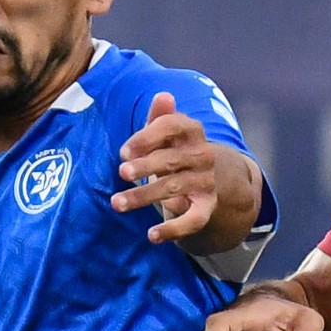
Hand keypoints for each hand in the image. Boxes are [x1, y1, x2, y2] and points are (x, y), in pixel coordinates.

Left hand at [114, 91, 221, 241]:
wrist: (214, 178)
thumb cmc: (178, 151)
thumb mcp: (170, 133)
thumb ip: (160, 117)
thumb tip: (163, 95)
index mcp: (192, 131)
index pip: (173, 126)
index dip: (148, 136)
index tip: (124, 151)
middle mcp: (203, 156)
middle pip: (171, 160)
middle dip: (145, 167)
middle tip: (122, 173)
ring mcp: (206, 183)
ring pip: (174, 189)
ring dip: (144, 196)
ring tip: (117, 203)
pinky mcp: (207, 208)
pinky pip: (193, 220)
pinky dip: (173, 229)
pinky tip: (151, 235)